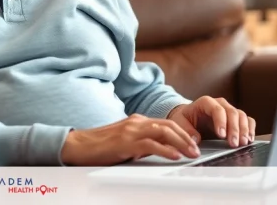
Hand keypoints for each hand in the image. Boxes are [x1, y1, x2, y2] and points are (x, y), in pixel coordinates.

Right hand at [60, 114, 200, 165]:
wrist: (79, 145)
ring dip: (181, 143)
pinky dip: (166, 149)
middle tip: (197, 150)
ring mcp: (131, 130)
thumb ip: (141, 142)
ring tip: (191, 153)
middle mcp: (136, 122)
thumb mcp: (125, 141)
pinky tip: (175, 156)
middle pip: (168, 125)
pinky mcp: (126, 142)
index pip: (165, 123)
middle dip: (186, 137)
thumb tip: (159, 150)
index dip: (182, 132)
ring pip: (163, 132)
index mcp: (137, 121)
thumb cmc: (100, 146)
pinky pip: (151, 144)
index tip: (193, 143)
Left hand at [167, 96, 255, 148]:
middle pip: (232, 112)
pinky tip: (249, 139)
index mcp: (205, 102)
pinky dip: (250, 129)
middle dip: (234, 129)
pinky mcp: (236, 118)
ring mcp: (229, 110)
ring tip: (243, 143)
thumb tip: (196, 139)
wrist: (189, 117)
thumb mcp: (179, 123)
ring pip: (241, 116)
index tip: (221, 135)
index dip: (221, 122)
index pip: (216, 109)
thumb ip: (186, 130)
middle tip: (233, 144)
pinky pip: (248, 120)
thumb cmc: (184, 119)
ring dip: (244, 130)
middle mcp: (220, 104)